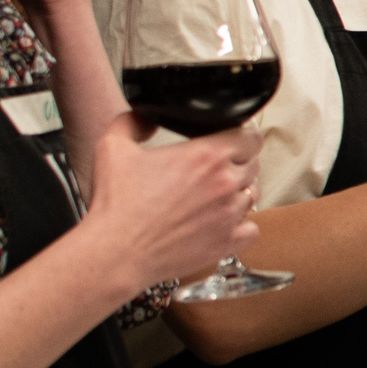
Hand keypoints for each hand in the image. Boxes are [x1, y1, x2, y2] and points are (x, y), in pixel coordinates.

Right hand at [83, 115, 260, 290]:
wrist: (114, 252)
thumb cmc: (114, 203)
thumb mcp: (113, 146)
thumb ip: (135, 121)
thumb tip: (149, 115)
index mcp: (207, 155)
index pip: (251, 137)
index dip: (242, 137)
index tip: (229, 142)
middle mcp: (225, 183)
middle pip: (253, 164)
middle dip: (237, 163)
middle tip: (212, 170)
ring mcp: (230, 215)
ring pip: (253, 195)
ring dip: (238, 192)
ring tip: (212, 196)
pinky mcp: (227, 242)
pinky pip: (252, 228)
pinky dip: (241, 225)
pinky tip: (220, 221)